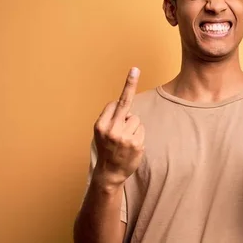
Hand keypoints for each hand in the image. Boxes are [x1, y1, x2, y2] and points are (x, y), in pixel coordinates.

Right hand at [93, 67, 144, 185]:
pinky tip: (131, 146)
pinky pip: (141, 130)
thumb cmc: (106, 149)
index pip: (114, 104)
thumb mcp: (101, 133)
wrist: (109, 173)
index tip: (131, 73)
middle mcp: (112, 130)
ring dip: (133, 127)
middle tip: (135, 69)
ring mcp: (125, 137)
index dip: (119, 101)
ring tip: (125, 140)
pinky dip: (138, 135)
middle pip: (125, 103)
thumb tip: (123, 103)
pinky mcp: (136, 144)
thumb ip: (110, 119)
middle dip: (129, 84)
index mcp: (100, 125)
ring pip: (136, 119)